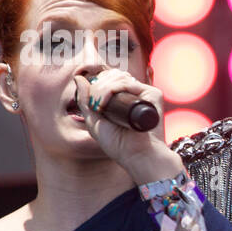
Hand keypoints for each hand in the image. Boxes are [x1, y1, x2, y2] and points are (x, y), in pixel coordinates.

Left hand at [73, 68, 178, 182]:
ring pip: (118, 76)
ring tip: (100, 107)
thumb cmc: (117, 144)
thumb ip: (84, 100)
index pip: (108, 78)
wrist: (136, 155)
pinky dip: (112, 88)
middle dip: (97, 86)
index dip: (96, 83)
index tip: (91, 101)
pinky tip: (105, 103)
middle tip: (95, 106)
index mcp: (123, 97)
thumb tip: (78, 78)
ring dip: (102, 88)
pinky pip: (127, 82)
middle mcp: (135, 93)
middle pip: (112, 75)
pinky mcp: (153, 95)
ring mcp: (144, 93)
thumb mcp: (93, 120)